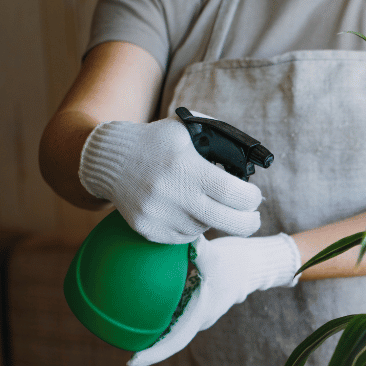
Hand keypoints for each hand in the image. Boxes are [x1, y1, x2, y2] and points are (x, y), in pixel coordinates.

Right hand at [78, 117, 262, 243]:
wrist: (111, 160)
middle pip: (228, 222)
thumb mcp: (187, 129)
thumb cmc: (157, 142)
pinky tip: (184, 210)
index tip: (254, 196)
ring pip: (204, 229)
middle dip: (248, 223)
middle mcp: (173, 194)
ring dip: (212, 219)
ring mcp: (159, 215)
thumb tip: (250, 160)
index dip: (252, 199)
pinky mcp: (148, 230)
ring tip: (202, 202)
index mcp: (186, 167)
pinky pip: (184, 237)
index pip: (234, 194)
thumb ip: (219, 139)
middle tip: (253, 219)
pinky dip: (191, 226)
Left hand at [127, 233, 301, 365]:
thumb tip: (183, 237)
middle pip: (168, 338)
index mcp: (200, 315)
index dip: (153, 354)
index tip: (131, 361)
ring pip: (169, 326)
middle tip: (118, 344)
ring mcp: (194, 313)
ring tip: (120, 326)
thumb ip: (200, 250)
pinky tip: (137, 299)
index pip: (174, 341)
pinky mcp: (193, 303)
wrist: (251, 266)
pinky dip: (155, 311)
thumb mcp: (217, 256)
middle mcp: (196, 318)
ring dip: (149, 330)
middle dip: (146, 346)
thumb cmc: (235, 263)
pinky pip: (171, 312)